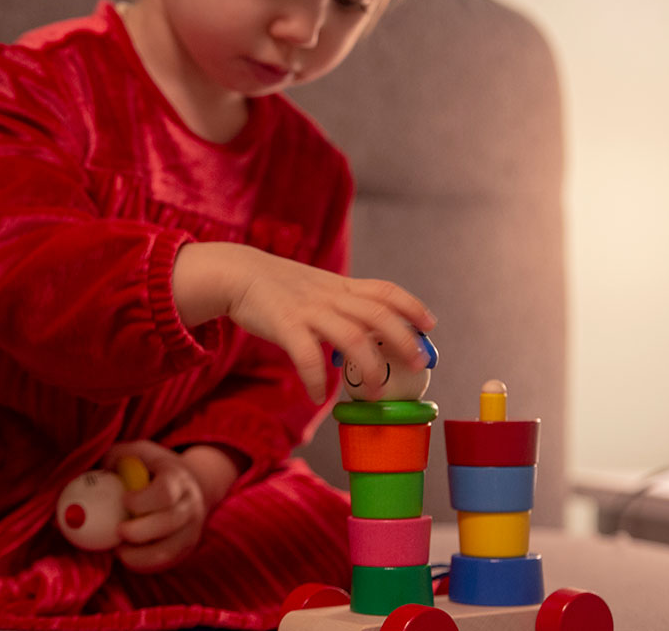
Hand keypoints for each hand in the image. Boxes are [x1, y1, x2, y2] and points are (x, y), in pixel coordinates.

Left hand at [103, 441, 236, 572]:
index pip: (165, 492)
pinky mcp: (186, 549)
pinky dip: (143, 564)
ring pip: (168, 550)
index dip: (142, 500)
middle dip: (139, 531)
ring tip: (118, 549)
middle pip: (169, 523)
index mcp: (177, 478)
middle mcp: (190, 504)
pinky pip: (164, 563)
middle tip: (118, 531)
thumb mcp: (139, 454)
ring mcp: (191, 529)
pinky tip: (127, 555)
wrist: (193, 485)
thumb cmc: (154, 469)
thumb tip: (96, 473)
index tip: (125, 500)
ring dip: (139, 555)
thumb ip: (118, 458)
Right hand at [172, 242, 435, 401]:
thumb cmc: (279, 287)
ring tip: (375, 396)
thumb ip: (342, 306)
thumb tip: (367, 336)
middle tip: (418, 365)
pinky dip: (315, 379)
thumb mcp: (318, 288)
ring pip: (351, 338)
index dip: (411, 306)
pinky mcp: (284, 324)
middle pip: (378, 316)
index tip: (430, 325)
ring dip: (369, 369)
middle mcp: (331, 295)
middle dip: (404, 341)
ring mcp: (309, 309)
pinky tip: (318, 396)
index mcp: (341, 286)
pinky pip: (306, 356)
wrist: (237, 272)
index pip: (385, 290)